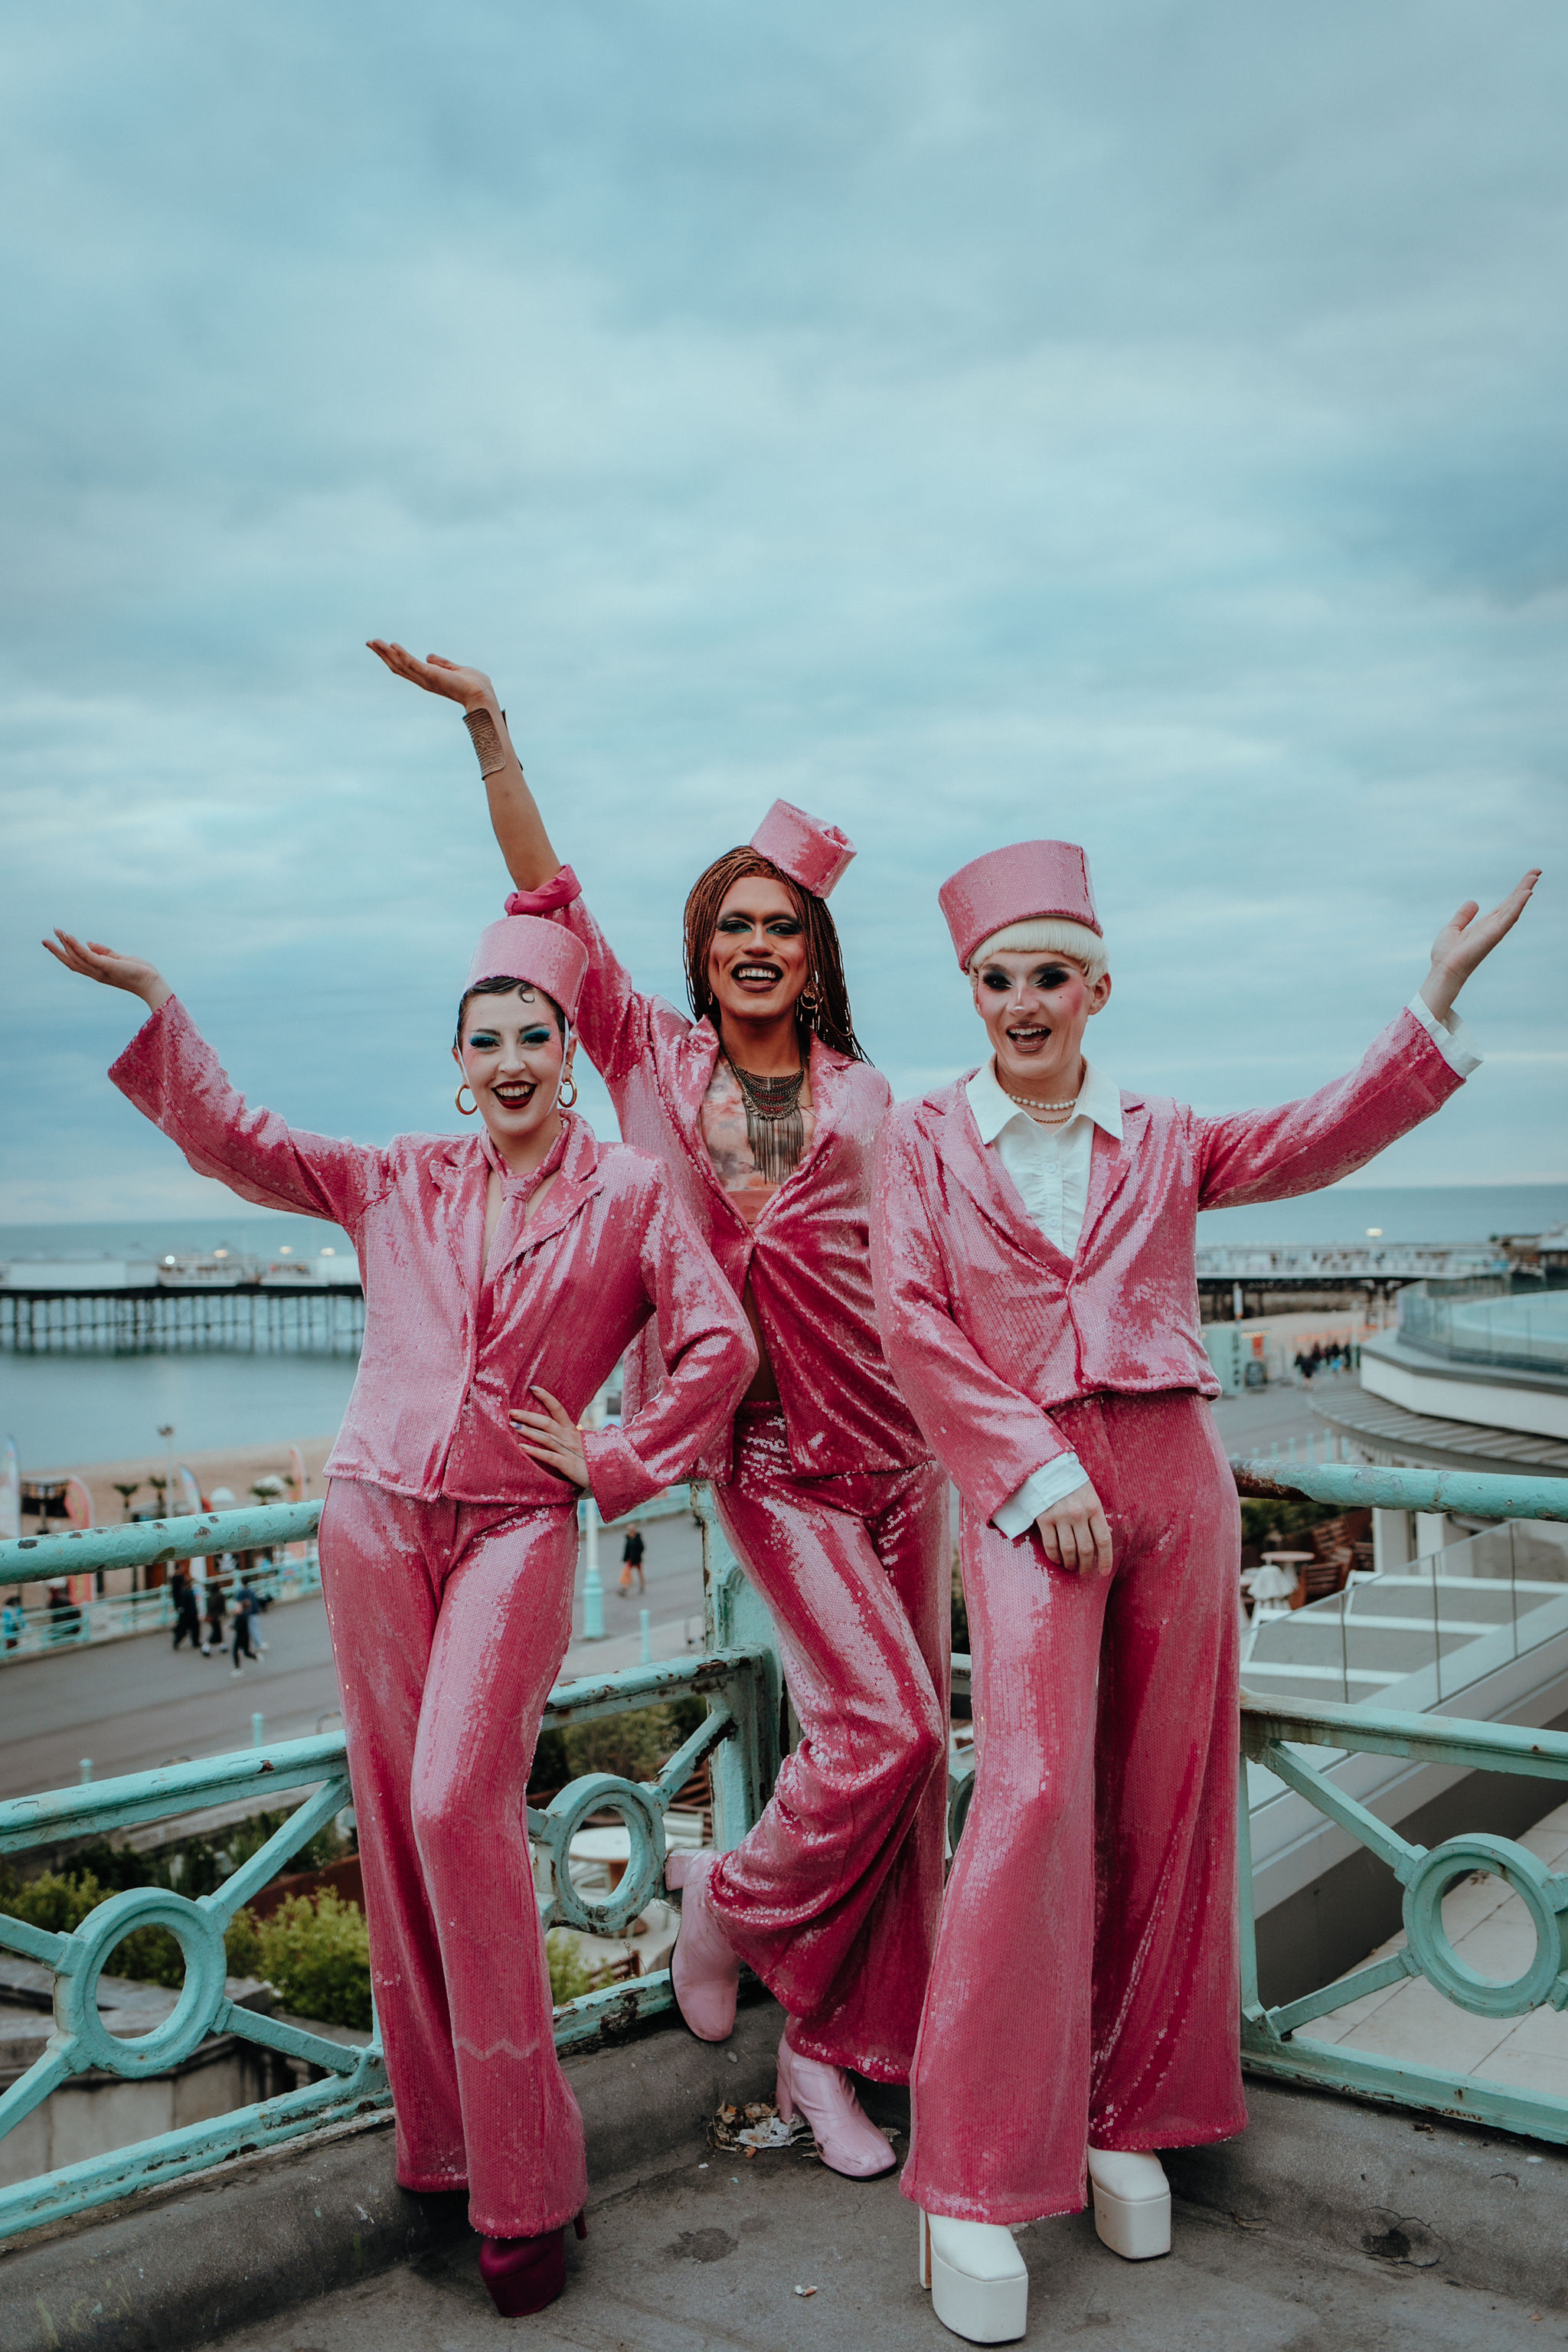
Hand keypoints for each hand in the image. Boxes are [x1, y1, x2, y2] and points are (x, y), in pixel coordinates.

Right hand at [43, 930, 171, 1009]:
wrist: (151, 982)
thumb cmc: (138, 972)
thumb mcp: (119, 958)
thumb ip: (104, 951)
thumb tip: (89, 943)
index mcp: (98, 971)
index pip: (77, 962)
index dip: (65, 953)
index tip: (56, 941)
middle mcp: (96, 973)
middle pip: (71, 962)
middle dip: (57, 951)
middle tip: (44, 940)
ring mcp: (100, 970)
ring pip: (76, 958)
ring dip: (65, 944)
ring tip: (56, 932)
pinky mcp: (106, 966)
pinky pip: (87, 955)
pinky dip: (76, 946)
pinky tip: (69, 936)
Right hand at [366, 639, 494, 712]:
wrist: (481, 694)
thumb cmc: (473, 684)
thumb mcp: (454, 669)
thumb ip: (442, 663)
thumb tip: (429, 656)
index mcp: (428, 678)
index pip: (406, 666)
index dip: (393, 656)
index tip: (382, 646)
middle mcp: (423, 680)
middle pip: (397, 666)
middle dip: (383, 654)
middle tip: (370, 642)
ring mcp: (426, 678)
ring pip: (401, 664)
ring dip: (387, 653)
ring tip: (374, 642)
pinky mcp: (431, 675)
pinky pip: (413, 664)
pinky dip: (402, 654)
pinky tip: (393, 645)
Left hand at [509, 1386, 589, 1487]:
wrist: (611, 1476)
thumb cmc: (594, 1462)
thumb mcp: (582, 1446)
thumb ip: (570, 1438)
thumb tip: (558, 1431)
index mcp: (573, 1431)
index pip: (559, 1409)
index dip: (546, 1397)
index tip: (533, 1388)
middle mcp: (570, 1438)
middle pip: (547, 1422)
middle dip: (528, 1416)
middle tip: (511, 1411)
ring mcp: (570, 1451)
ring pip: (546, 1438)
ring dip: (528, 1431)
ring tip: (512, 1425)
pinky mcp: (569, 1465)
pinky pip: (550, 1457)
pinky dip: (535, 1451)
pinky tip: (522, 1448)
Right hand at [1035, 1479, 1112, 1575]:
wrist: (1047, 1468)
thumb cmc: (1073, 1484)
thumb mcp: (1091, 1496)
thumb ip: (1098, 1516)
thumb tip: (1107, 1534)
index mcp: (1094, 1507)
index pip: (1103, 1540)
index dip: (1105, 1559)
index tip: (1103, 1572)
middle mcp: (1078, 1514)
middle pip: (1086, 1548)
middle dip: (1086, 1565)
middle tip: (1085, 1571)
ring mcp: (1060, 1516)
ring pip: (1068, 1550)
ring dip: (1071, 1563)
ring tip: (1071, 1566)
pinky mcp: (1043, 1518)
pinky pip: (1050, 1545)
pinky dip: (1055, 1556)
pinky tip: (1058, 1559)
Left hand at [1420, 870, 1539, 1022]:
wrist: (1444, 969)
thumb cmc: (1447, 955)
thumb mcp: (1453, 928)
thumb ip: (1464, 916)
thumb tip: (1474, 903)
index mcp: (1485, 925)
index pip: (1505, 905)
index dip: (1515, 892)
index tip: (1527, 878)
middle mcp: (1494, 927)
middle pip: (1513, 903)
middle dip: (1525, 887)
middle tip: (1537, 871)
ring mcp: (1495, 931)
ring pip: (1514, 908)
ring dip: (1524, 892)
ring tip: (1535, 876)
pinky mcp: (1494, 935)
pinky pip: (1509, 917)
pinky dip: (1518, 905)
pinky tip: (1526, 893)